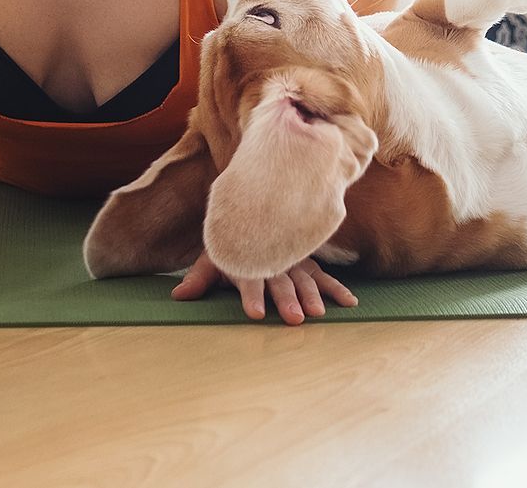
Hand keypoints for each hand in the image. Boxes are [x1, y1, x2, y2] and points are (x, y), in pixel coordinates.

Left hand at [171, 252, 357, 324]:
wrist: (255, 207)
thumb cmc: (231, 242)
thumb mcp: (212, 257)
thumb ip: (199, 278)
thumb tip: (177, 297)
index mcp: (250, 260)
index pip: (250, 279)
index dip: (252, 296)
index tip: (255, 314)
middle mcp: (274, 260)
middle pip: (281, 281)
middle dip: (287, 300)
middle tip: (294, 319)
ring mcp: (293, 260)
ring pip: (305, 278)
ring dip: (312, 295)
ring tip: (318, 313)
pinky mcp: (307, 263)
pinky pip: (324, 276)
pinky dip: (337, 289)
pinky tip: (349, 303)